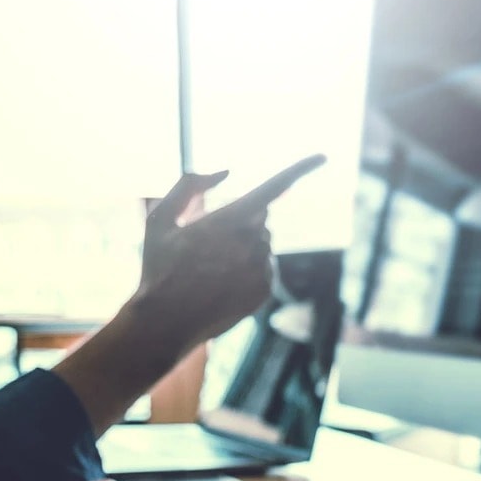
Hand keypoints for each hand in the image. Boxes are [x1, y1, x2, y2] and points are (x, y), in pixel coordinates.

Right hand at [134, 155, 326, 349]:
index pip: (274, 187)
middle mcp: (252, 243)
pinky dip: (248, 268)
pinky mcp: (266, 288)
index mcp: (229, 221)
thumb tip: (225, 171)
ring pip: (262, 242)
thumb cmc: (158, 269)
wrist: (165, 323)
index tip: (323, 156)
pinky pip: (264, 265)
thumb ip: (189, 186)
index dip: (301, 169)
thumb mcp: (159, 220)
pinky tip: (222, 283)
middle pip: (260, 216)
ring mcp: (262, 268)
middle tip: (206, 245)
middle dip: (240, 220)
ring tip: (210, 269)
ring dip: (243, 246)